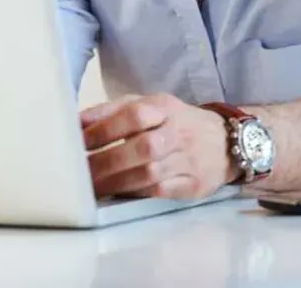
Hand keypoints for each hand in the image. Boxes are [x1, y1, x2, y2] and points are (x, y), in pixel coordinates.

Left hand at [80, 94, 237, 199]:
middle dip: (107, 161)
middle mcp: (177, 132)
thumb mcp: (147, 105)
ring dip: (118, 182)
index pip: (134, 115)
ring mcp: (188, 159)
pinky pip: (163, 191)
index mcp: (163, 107)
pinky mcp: (194, 184)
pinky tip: (119, 194)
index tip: (79, 142)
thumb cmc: (174, 121)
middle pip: (143, 147)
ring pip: (151, 173)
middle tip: (81, 173)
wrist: (225, 140)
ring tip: (93, 188)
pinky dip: (138, 194)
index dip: (105, 129)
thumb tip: (76, 122)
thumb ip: (111, 111)